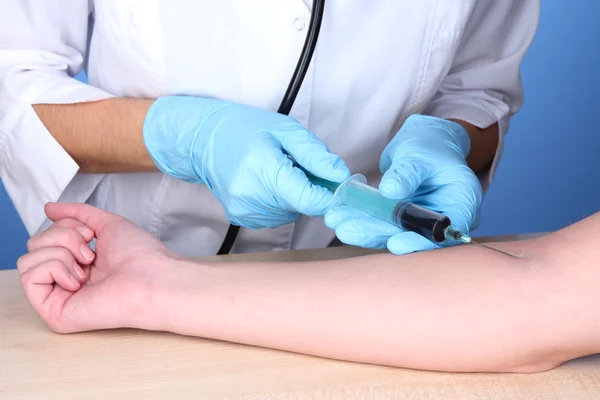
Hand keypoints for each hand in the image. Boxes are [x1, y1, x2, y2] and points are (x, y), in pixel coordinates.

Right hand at [17, 202, 180, 332]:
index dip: (66, 226)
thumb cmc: (141, 256)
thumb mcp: (107, 223)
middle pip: (35, 244)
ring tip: (88, 267)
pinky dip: (53, 268)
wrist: (153, 279)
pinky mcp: (53, 312)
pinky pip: (28, 277)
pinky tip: (77, 281)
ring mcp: (59, 296)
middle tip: (91, 253)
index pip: (48, 236)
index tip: (91, 235)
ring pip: (27, 259)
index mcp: (79, 261)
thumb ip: (77, 214)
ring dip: (60, 252)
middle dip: (63, 237)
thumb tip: (49, 208)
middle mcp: (67, 279)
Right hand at [143, 96, 349, 228]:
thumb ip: (316, 155)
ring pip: (291, 214)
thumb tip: (341, 177)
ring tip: (277, 172)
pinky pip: (276, 217)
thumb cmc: (245, 129)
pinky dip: (280, 203)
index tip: (337, 185)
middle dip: (310, 189)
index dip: (329, 196)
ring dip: (294, 196)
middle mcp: (252, 197)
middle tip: (297, 166)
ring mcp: (245, 211)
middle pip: (302, 207)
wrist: (204, 140)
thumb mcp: (286, 130)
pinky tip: (266, 184)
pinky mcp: (242, 219)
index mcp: (263, 170)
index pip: (309, 201)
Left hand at [325, 115, 482, 254]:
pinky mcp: (401, 220)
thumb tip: (390, 191)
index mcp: (461, 202)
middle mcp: (442, 218)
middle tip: (347, 231)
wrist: (425, 141)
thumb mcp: (419, 153)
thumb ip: (407, 173)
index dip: (420, 242)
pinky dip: (359, 220)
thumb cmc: (430, 144)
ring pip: (391, 233)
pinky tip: (338, 216)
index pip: (444, 234)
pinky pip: (380, 223)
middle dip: (377, 235)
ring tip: (336, 223)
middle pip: (412, 236)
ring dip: (363, 230)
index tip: (395, 244)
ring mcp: (420, 221)